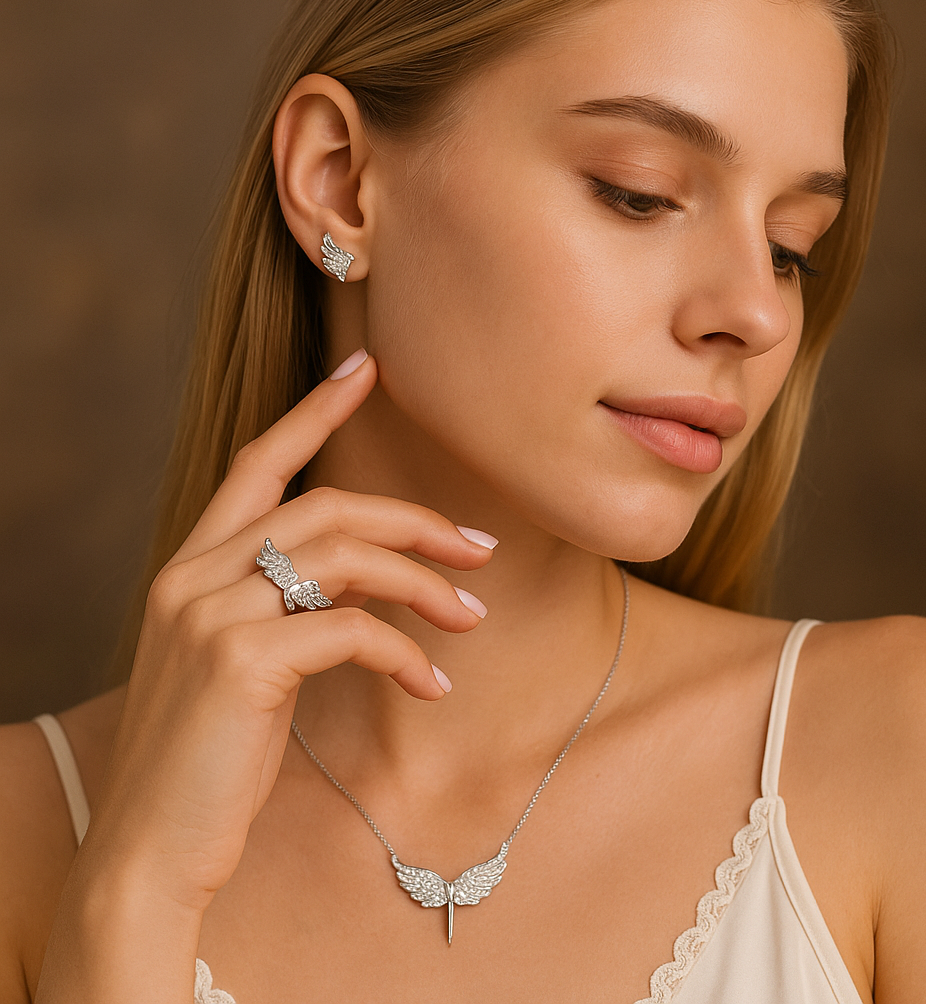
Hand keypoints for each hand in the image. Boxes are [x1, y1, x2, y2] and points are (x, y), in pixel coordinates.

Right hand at [83, 350, 494, 913]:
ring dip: (424, 583)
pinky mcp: (241, 661)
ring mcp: (211, 614)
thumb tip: (370, 578)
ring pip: (346, 557)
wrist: (153, 848)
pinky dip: (406, 652)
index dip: (314, 411)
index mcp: (191, 568)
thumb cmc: (208, 756)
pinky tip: (434, 685)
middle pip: (327, 507)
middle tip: (480, 546)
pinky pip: (352, 629)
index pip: (258, 463)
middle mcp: (193, 575)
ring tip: (472, 617)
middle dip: (413, 520)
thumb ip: (288, 604)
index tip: (366, 368)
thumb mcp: (244, 662)